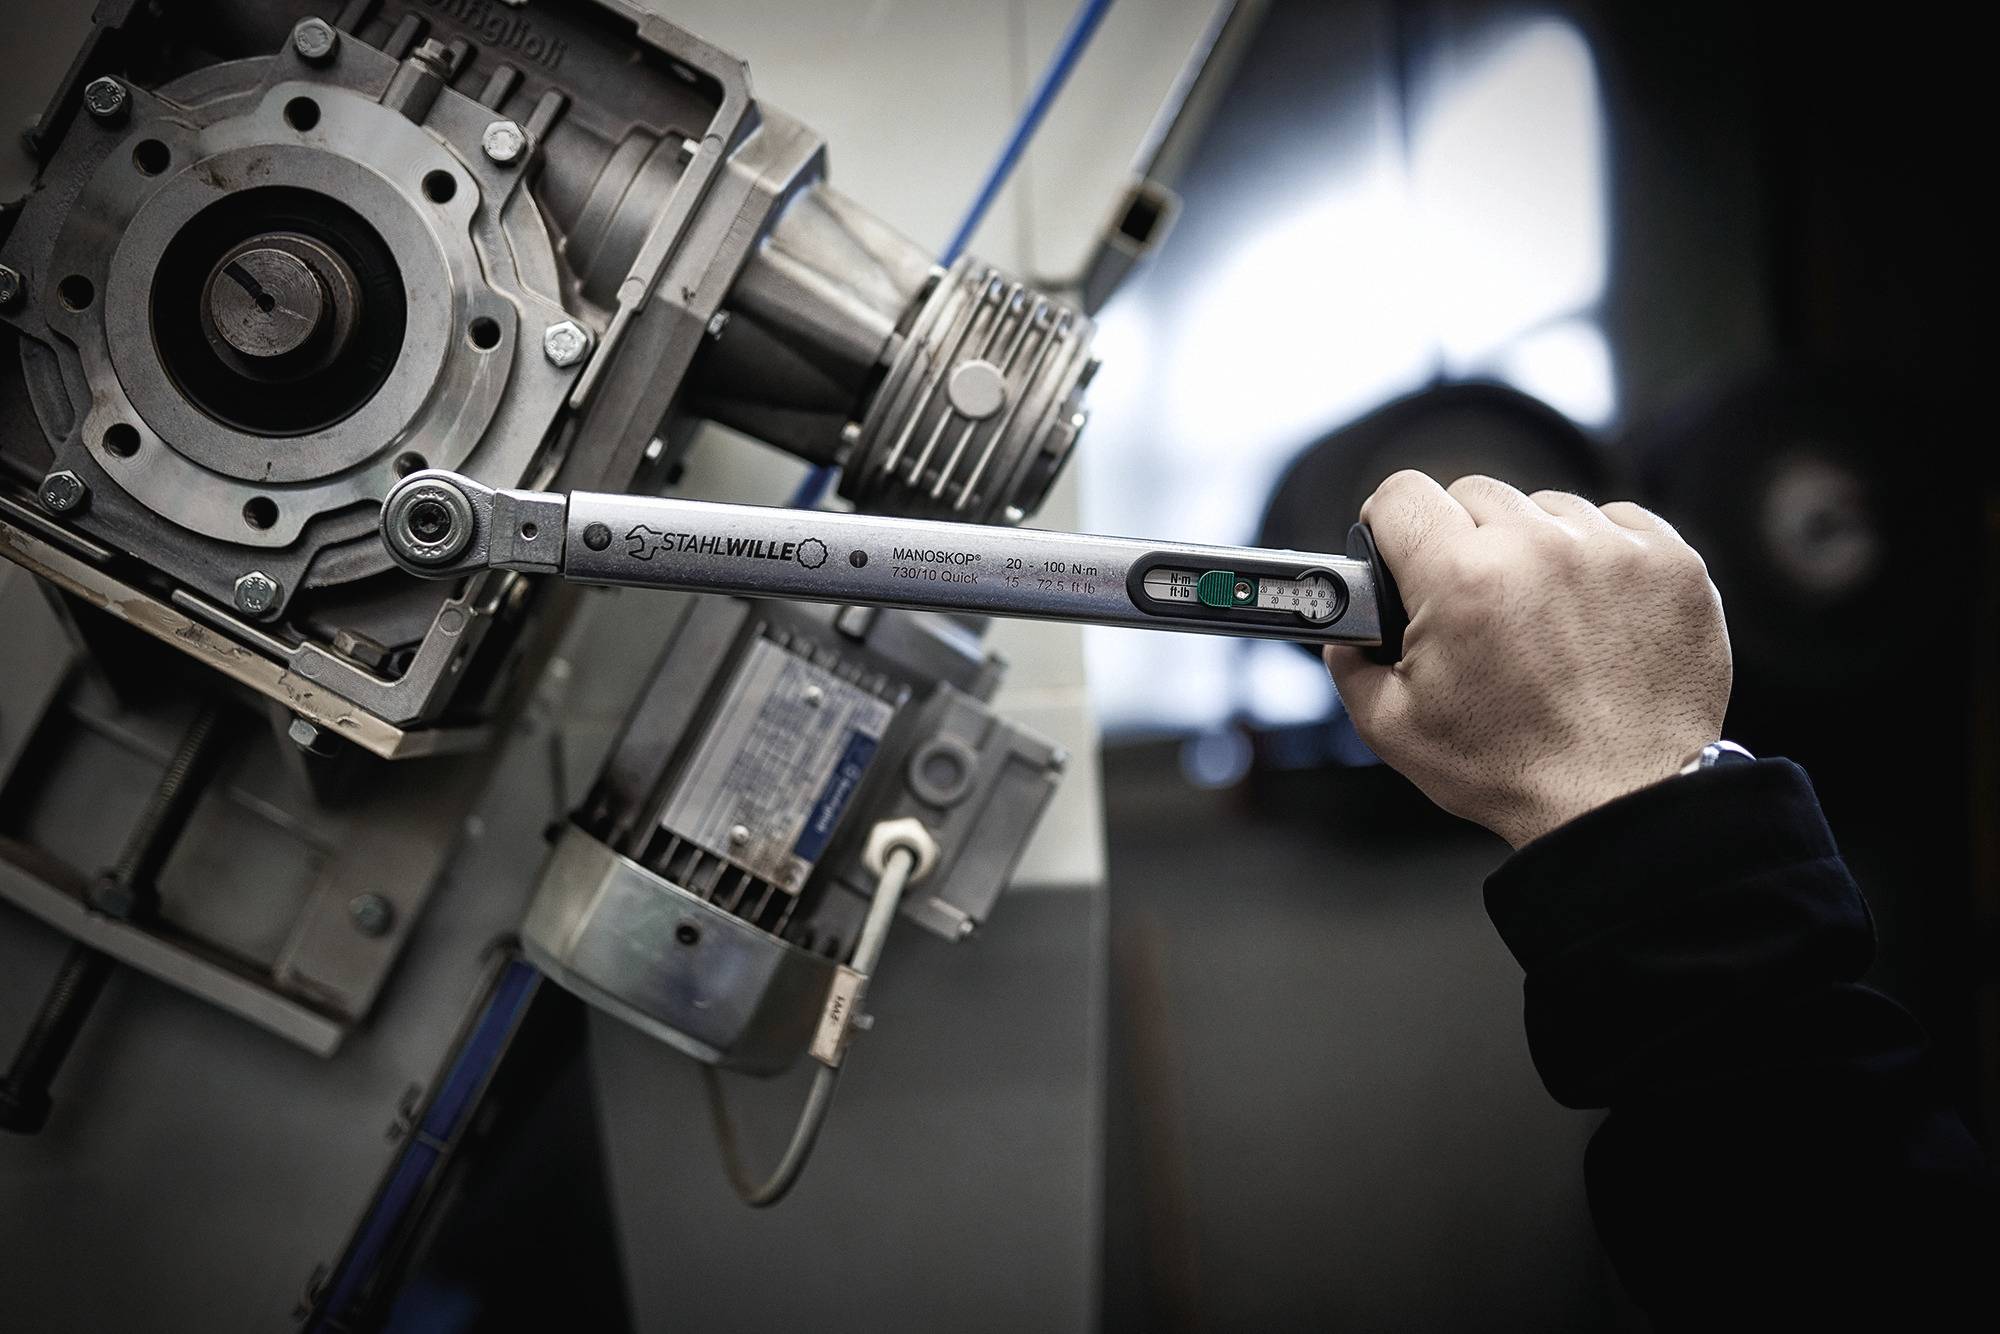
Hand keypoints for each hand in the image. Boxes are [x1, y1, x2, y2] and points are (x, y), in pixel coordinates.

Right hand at [1324, 472, 1731, 847]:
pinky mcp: (1672, 563)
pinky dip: (1597, 554)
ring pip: (1546, 506)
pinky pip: (1617, 522)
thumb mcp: (1393, 727)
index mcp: (1461, 578)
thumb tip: (1344, 632)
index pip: (1401, 494)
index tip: (1397, 548)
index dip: (1387, 523)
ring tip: (1537, 613)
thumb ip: (1349, 664)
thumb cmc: (1510, 770)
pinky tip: (1589, 610)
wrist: (1622, 802)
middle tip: (1470, 601)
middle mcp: (1538, 548)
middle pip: (1473, 492)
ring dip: (1531, 544)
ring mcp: (1614, 549)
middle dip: (1460, 539)